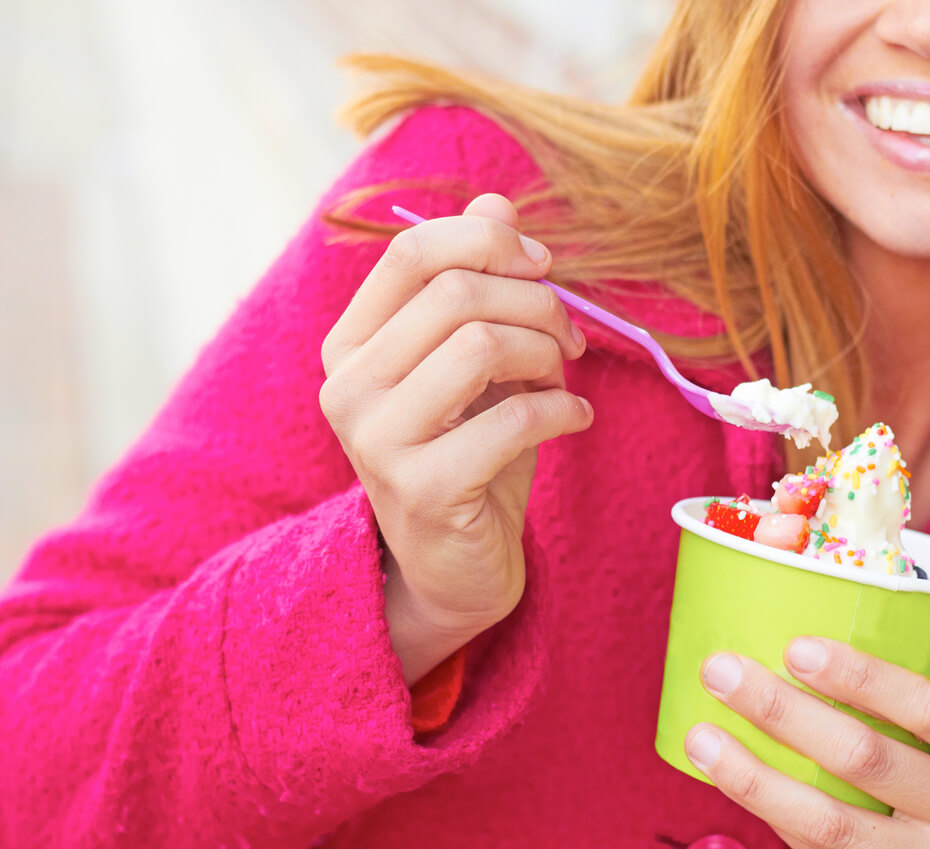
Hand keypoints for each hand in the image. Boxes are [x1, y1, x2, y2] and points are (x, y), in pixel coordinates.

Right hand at [319, 194, 592, 682]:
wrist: (454, 565)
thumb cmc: (469, 452)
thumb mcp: (473, 362)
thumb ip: (478, 282)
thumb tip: (498, 200)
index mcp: (352, 342)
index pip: (413, 250)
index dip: (491, 241)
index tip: (543, 264)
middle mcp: (347, 385)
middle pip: (456, 292)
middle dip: (535, 302)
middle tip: (570, 334)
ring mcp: (376, 440)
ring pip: (481, 343)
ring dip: (547, 352)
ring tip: (565, 375)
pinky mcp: (421, 489)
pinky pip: (512, 418)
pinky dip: (562, 409)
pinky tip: (573, 419)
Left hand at [685, 639, 929, 847]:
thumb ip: (905, 701)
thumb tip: (793, 640)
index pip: (929, 707)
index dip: (862, 678)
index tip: (795, 646)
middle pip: (866, 759)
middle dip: (784, 713)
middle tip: (722, 671)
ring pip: (830, 822)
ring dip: (754, 777)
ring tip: (702, 738)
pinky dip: (767, 813)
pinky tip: (727, 781)